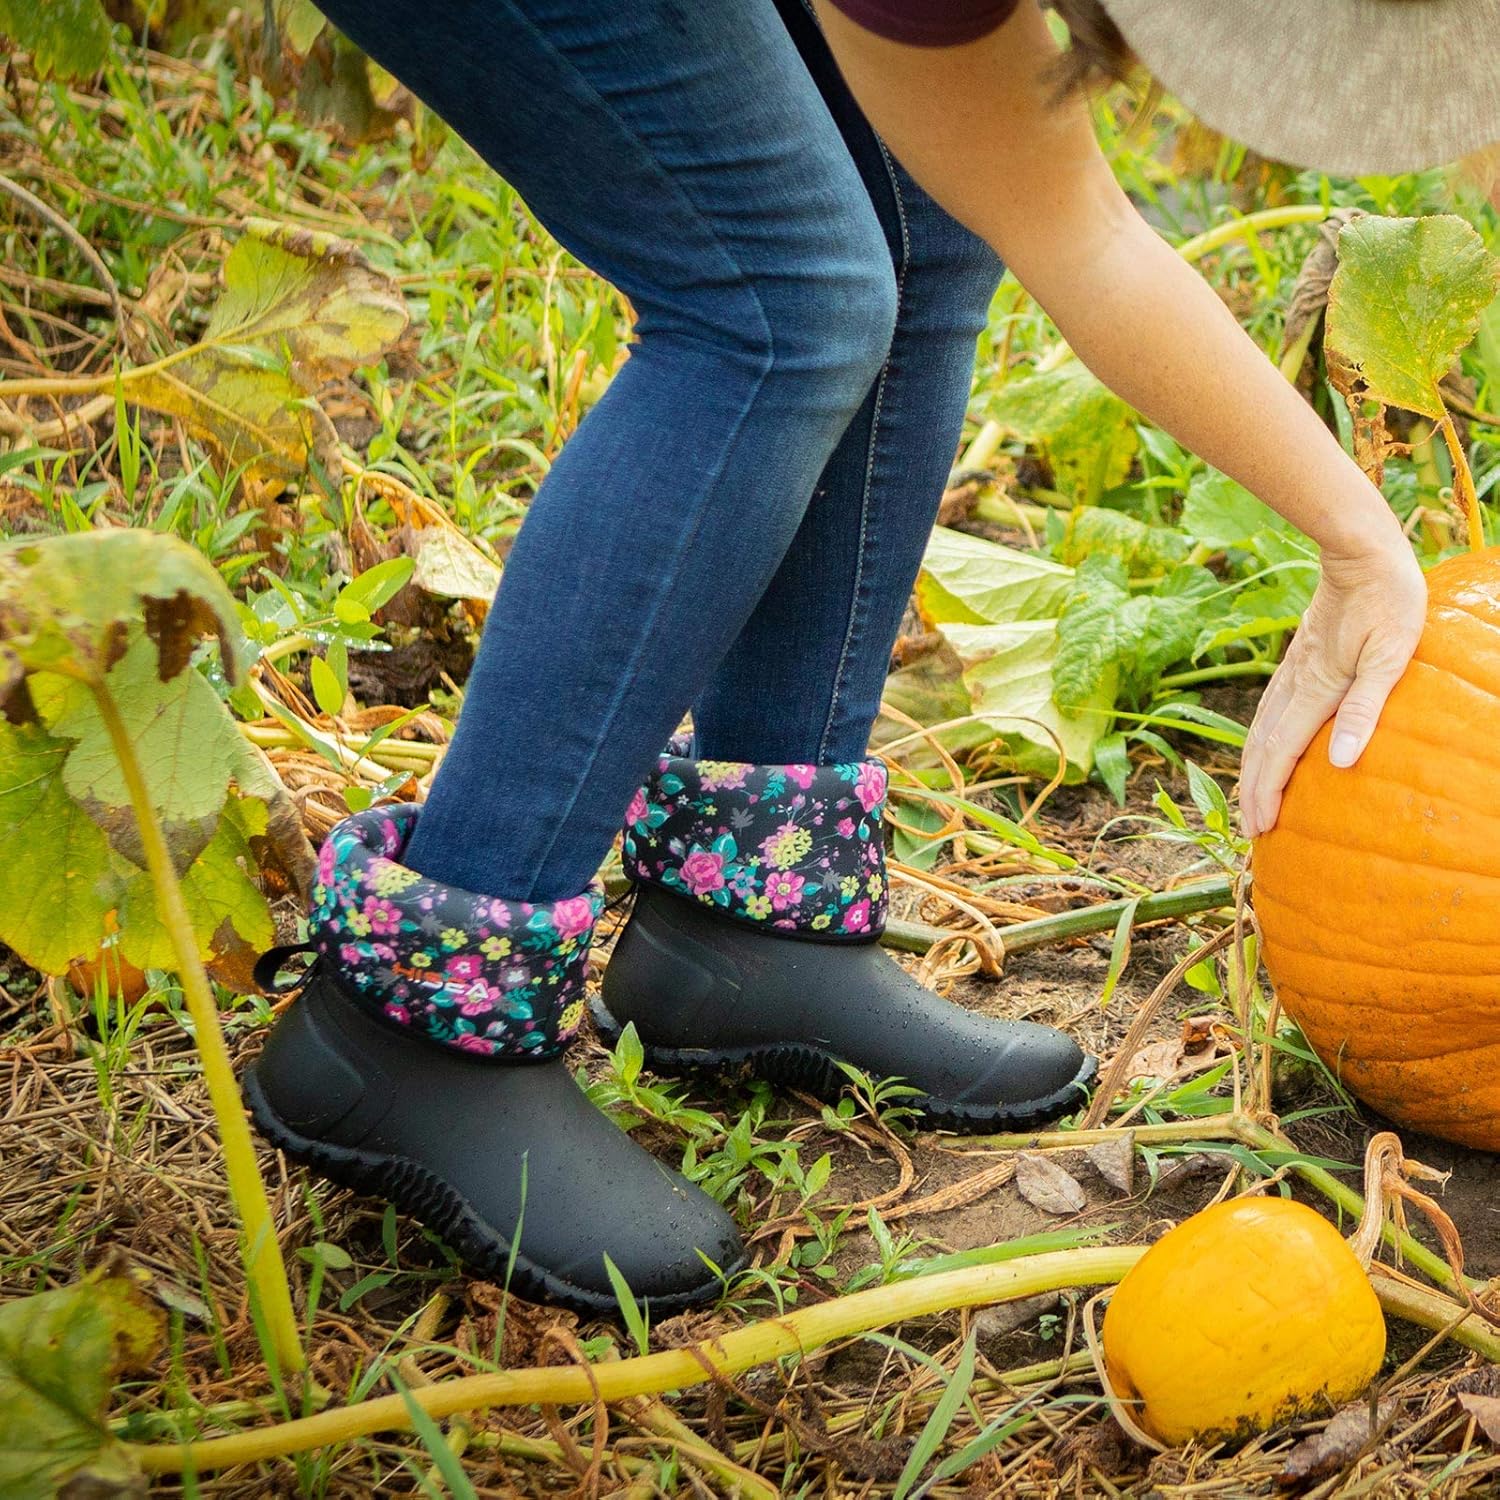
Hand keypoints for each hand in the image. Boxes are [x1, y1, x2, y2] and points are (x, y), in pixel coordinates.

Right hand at [1239, 534, 1425, 837]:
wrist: (1361, 551)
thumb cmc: (1388, 599)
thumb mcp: (1391, 655)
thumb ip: (1364, 708)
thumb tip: (1339, 761)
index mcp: (1316, 687)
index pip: (1281, 751)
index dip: (1268, 792)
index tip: (1260, 827)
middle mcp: (1295, 682)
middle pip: (1261, 746)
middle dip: (1252, 789)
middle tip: (1248, 830)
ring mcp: (1292, 670)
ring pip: (1260, 728)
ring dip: (1251, 767)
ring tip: (1249, 797)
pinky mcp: (1297, 659)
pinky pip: (1268, 709)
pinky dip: (1259, 739)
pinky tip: (1263, 747)